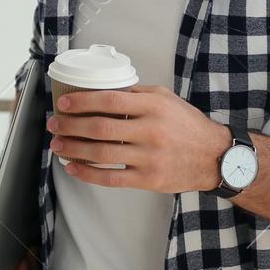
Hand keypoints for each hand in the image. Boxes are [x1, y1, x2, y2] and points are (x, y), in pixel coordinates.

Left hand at [47, 84, 231, 192]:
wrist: (214, 157)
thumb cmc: (188, 127)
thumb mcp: (167, 99)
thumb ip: (138, 94)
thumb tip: (105, 90)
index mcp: (153, 106)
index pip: (109, 100)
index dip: (82, 102)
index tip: (65, 104)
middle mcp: (150, 130)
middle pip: (99, 127)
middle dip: (70, 125)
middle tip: (55, 123)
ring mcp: (148, 157)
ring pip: (101, 153)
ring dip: (73, 148)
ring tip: (58, 145)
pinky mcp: (148, 179)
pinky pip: (110, 178)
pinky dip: (88, 174)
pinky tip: (74, 168)